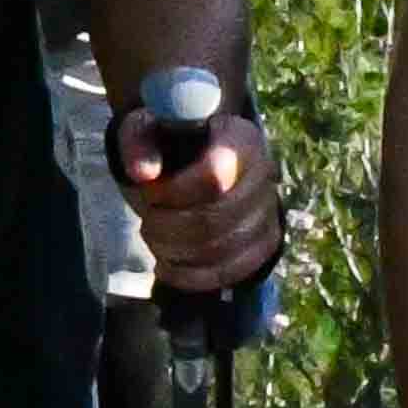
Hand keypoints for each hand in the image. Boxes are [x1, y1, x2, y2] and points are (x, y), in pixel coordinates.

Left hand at [119, 101, 283, 295]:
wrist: (200, 159)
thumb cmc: (171, 144)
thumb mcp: (147, 130)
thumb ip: (139, 143)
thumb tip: (144, 173)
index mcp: (239, 139)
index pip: (215, 175)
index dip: (176, 192)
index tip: (151, 193)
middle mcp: (263, 172)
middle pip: (215, 218)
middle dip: (169, 226)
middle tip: (147, 221)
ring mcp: (268, 210)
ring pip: (222, 249)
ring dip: (177, 252)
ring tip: (155, 240)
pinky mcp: (265, 242)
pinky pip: (233, 271)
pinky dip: (193, 277)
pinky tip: (168, 266)